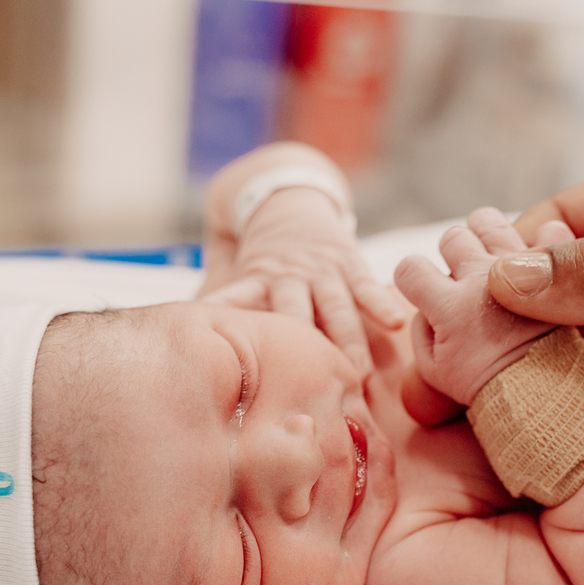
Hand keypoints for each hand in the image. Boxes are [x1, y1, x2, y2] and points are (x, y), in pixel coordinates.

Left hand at [200, 143, 404, 377]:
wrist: (284, 197)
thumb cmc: (259, 253)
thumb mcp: (231, 272)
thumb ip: (218, 305)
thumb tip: (188, 342)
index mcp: (257, 281)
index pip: (242, 307)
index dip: (237, 328)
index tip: (231, 362)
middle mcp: (290, 278)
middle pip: (297, 317)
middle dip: (306, 352)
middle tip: (313, 387)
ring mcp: (322, 271)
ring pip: (337, 309)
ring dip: (349, 341)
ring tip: (358, 373)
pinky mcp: (350, 263)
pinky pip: (367, 287)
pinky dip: (380, 305)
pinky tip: (395, 324)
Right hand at [394, 207, 556, 407]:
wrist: (550, 396)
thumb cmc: (491, 390)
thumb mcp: (437, 373)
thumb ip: (421, 330)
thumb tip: (425, 305)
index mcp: (451, 305)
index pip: (410, 268)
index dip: (412, 280)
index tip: (424, 294)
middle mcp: (484, 277)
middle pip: (452, 238)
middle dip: (452, 255)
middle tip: (465, 279)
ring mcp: (522, 267)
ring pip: (488, 222)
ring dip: (486, 236)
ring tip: (495, 260)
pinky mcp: (557, 266)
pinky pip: (550, 232)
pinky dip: (545, 240)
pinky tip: (540, 258)